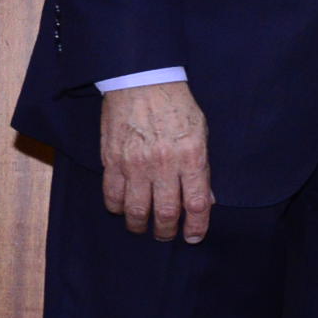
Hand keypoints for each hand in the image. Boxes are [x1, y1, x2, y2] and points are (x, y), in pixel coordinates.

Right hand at [100, 80, 213, 242]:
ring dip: (140, 225)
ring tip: (143, 227)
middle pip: (166, 213)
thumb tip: (205, 199)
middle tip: (166, 235)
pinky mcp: (112, 160)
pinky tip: (123, 209)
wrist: (141, 80)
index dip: (197, 226)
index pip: (196, 204)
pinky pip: (112, 195)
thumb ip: (201, 168)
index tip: (194, 237)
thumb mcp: (200, 132)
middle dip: (167, 232)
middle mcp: (164, 165)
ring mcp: (135, 164)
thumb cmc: (176, 105)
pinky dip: (117, 208)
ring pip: (136, 210)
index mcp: (191, 157)